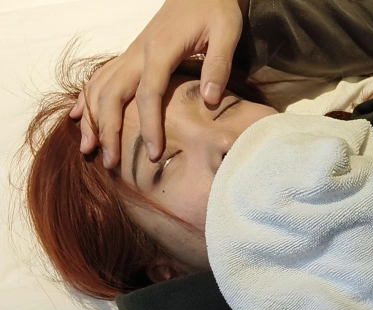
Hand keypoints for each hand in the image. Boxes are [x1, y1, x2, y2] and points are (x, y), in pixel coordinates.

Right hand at [70, 0, 247, 167]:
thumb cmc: (216, 11)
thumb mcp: (227, 33)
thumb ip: (219, 65)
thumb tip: (209, 100)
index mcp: (161, 51)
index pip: (149, 95)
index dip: (149, 127)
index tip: (154, 154)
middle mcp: (138, 52)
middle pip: (112, 95)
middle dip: (108, 130)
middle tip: (110, 163)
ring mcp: (131, 53)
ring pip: (99, 87)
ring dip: (90, 118)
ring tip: (88, 149)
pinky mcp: (131, 54)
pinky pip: (101, 76)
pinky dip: (85, 98)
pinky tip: (77, 117)